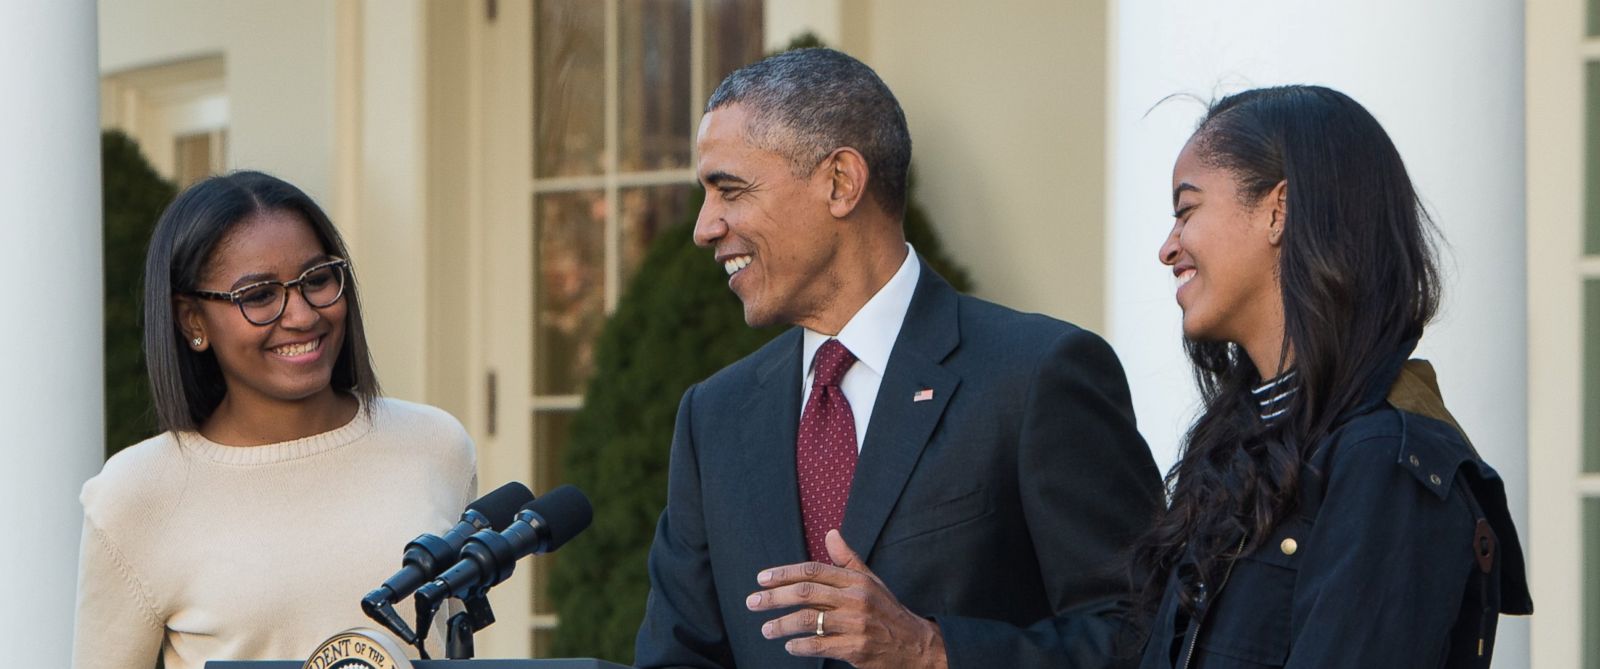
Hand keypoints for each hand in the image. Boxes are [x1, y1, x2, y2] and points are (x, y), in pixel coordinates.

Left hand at [745, 529, 947, 668]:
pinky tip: (789, 646)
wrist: (915, 645)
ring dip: (782, 625)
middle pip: (805, 593)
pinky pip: (820, 645)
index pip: (813, 570)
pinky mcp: (856, 648)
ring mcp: (856, 624)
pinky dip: (801, 646)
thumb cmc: (887, 611)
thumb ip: (847, 559)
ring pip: (809, 620)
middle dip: (774, 597)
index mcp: (856, 580)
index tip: (761, 579)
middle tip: (752, 602)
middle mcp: (855, 598)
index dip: (784, 573)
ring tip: (766, 629)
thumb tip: (831, 533)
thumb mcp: (871, 582)